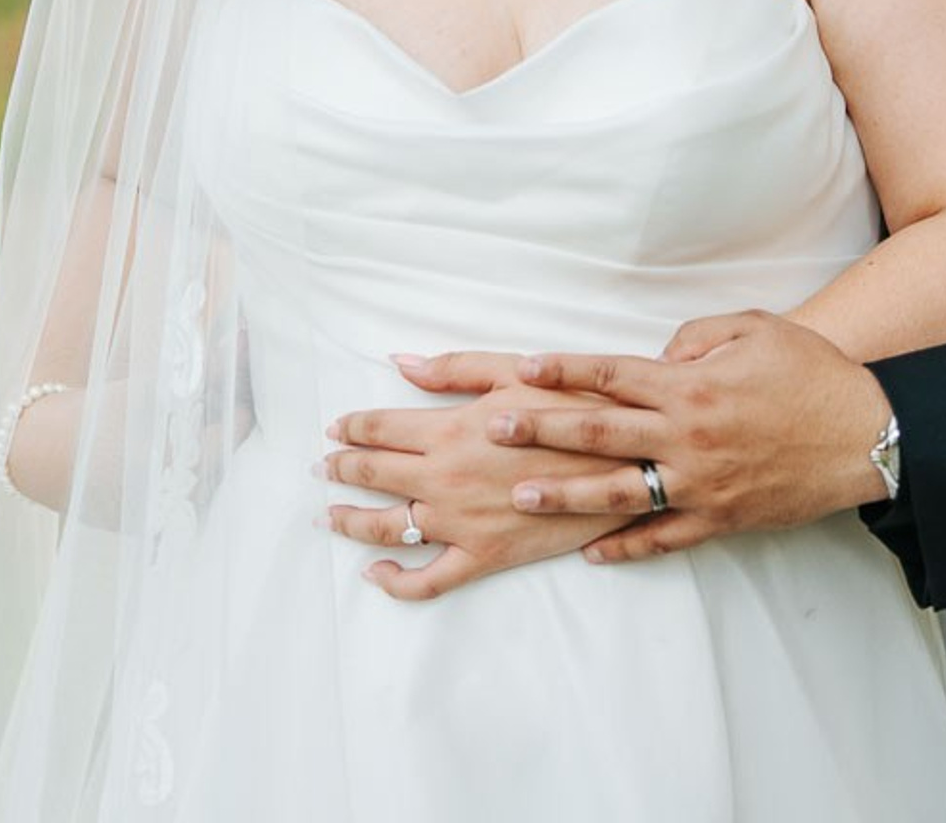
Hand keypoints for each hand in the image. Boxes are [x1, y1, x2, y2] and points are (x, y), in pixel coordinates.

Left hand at [319, 351, 637, 600]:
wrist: (622, 463)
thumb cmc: (571, 408)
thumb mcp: (514, 372)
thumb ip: (453, 369)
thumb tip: (398, 362)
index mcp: (450, 430)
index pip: (380, 427)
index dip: (352, 425)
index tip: (335, 426)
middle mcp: (445, 479)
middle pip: (373, 474)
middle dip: (341, 467)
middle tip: (323, 465)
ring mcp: (460, 523)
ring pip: (386, 528)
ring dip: (349, 520)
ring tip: (329, 514)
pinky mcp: (483, 558)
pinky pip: (427, 581)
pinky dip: (395, 583)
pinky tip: (377, 574)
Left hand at [492, 311, 891, 562]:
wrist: (867, 435)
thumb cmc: (812, 373)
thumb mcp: (756, 328)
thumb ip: (697, 334)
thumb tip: (658, 354)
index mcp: (691, 384)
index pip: (613, 373)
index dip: (565, 369)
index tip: (521, 367)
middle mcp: (687, 435)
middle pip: (600, 431)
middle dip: (542, 429)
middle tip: (495, 427)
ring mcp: (701, 482)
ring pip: (620, 492)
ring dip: (565, 494)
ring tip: (520, 495)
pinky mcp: (721, 518)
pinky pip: (664, 537)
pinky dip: (627, 546)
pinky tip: (590, 552)